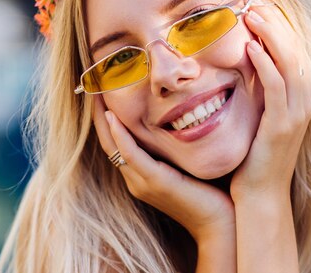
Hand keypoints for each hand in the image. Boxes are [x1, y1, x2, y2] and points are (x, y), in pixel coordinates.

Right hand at [93, 98, 235, 241]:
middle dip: (98, 115)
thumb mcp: (187, 164)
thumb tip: (181, 117)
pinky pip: (131, 154)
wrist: (219, 223)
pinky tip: (113, 117)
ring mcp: (142, 182)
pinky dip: (120, 135)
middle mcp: (135, 179)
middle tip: (90, 87)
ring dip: (103, 119)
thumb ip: (176, 147)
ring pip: (114, 146)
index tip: (103, 93)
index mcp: (141, 175)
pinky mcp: (155, 182)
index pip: (116, 143)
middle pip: (108, 142)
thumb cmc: (210, 192)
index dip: (106, 119)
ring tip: (96, 95)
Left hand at [230, 0, 310, 201]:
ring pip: (290, 63)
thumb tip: (244, 63)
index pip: (293, 53)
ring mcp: (296, 114)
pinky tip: (251, 48)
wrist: (259, 195)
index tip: (258, 7)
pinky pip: (276, 87)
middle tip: (254, 3)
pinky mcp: (282, 125)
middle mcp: (304, 102)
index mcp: (299, 98)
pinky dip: (266, 65)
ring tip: (252, 15)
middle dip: (276, 24)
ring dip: (272, 36)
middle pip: (295, 51)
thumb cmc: (254, 157)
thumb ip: (259, 92)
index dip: (279, 28)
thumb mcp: (259, 118)